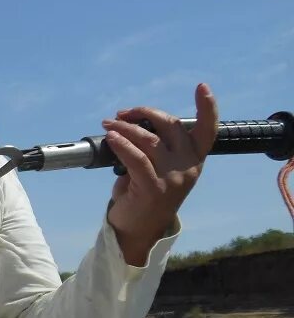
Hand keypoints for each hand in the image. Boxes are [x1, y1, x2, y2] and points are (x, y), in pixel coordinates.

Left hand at [102, 83, 217, 265]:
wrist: (136, 230)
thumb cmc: (144, 194)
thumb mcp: (158, 168)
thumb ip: (155, 146)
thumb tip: (133, 124)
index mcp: (193, 160)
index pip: (207, 130)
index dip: (207, 108)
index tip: (202, 87)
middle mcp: (187, 167)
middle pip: (169, 126)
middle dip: (144, 114)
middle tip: (122, 114)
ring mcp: (172, 179)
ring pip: (148, 140)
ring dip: (124, 127)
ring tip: (109, 125)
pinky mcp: (152, 188)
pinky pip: (135, 158)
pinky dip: (121, 144)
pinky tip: (111, 139)